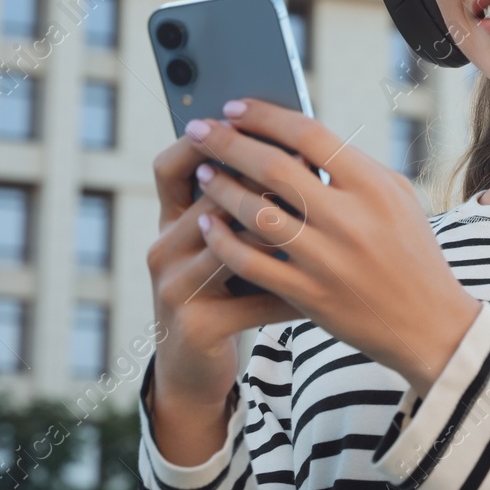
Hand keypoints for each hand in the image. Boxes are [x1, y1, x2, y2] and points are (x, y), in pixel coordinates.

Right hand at [146, 130, 304, 411]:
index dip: (202, 142)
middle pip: (211, 201)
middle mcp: (163, 248)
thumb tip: (301, 152)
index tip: (247, 119)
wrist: (195, 369)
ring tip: (320, 220)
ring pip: (232, 248)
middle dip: (261, 182)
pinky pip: (255, 300)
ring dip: (278, 234)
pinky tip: (326, 283)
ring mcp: (174, 288)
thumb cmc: (222, 294)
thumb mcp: (222, 246)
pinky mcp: (195, 326)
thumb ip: (246, 205)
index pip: (170, 167)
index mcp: (170, 221)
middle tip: (307, 164)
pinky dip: (293, 289)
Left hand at [189, 99, 482, 394]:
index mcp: (373, 186)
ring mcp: (327, 260)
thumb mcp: (397, 197)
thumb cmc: (412, 254)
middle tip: (199, 128)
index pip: (309, 134)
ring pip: (256, 214)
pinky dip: (223, 241)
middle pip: (274, 167)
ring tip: (203, 173)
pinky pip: (252, 263)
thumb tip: (298, 140)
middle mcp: (349, 219)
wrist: (430, 325)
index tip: (235, 108)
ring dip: (221, 189)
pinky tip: (207, 225)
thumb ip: (353, 167)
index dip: (265, 116)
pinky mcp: (309, 296)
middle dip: (227, 143)